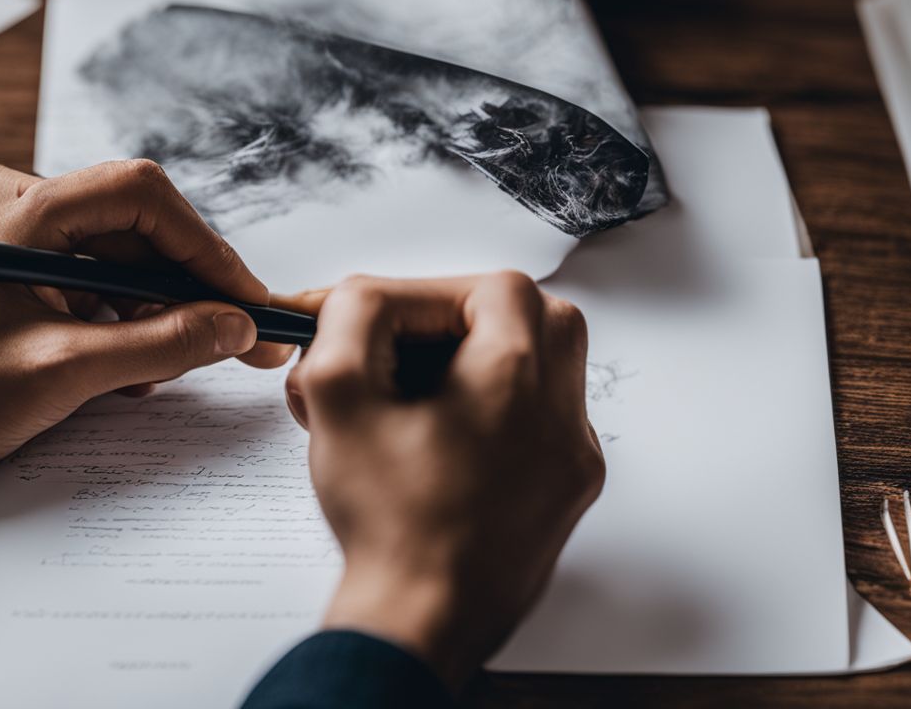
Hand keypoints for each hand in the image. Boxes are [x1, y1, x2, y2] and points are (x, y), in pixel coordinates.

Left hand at [0, 161, 291, 506]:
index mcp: (16, 207)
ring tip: (157, 370)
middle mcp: (2, 204)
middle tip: (227, 339)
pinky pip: (64, 279)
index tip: (244, 300)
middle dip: (180, 288)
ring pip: (98, 258)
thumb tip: (233, 326)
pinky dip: (100, 317)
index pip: (143, 198)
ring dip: (141, 309)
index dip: (207, 250)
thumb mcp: (64, 374)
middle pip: (126, 229)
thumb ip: (162, 342)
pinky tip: (113, 365)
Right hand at [282, 274, 603, 689]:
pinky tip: (442, 442)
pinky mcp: (565, 490)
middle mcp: (561, 411)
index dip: (420, 293)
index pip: (482, 289)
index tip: (375, 318)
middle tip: (408, 340)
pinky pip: (544, 420)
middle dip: (464, 315)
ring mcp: (572, 455)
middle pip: (534, 316)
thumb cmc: (387, 524)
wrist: (421, 621)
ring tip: (419, 391)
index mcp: (516, 375)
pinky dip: (499, 410)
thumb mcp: (338, 395)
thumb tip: (357, 297)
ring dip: (485, 358)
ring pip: (547, 365)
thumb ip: (348, 317)